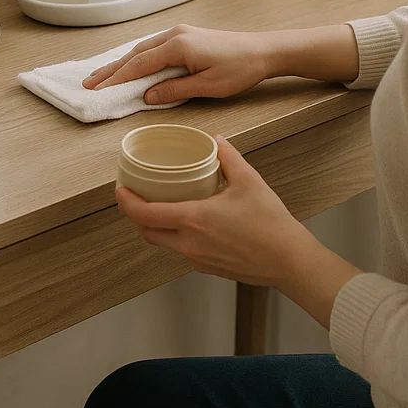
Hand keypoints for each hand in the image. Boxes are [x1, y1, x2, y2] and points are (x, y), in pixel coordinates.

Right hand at [83, 24, 272, 105]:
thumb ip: (174, 90)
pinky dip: (138, 57)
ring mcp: (180, 33)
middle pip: (135, 53)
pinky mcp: (186, 36)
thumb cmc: (240, 69)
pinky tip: (131, 64)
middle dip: (111, 69)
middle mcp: (175, 34)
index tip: (97, 90)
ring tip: (103, 76)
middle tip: (89, 83)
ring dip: (122, 62)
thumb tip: (147, 96)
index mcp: (178, 46)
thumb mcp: (207, 86)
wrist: (263, 51)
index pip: (139, 64)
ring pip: (143, 48)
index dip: (116, 79)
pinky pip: (154, 46)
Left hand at [116, 135, 364, 327]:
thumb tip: (215, 139)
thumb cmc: (270, 222)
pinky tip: (188, 221)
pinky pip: (181, 250)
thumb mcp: (249, 180)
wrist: (288, 261)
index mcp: (194, 219)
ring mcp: (197, 259)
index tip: (120, 188)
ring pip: (163, 244)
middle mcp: (189, 243)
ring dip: (154, 226)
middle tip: (135, 195)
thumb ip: (228, 157)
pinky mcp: (207, 268)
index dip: (127, 202)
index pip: (146, 214)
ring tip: (160, 204)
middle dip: (135, 215)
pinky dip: (175, 235)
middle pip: (147, 232)